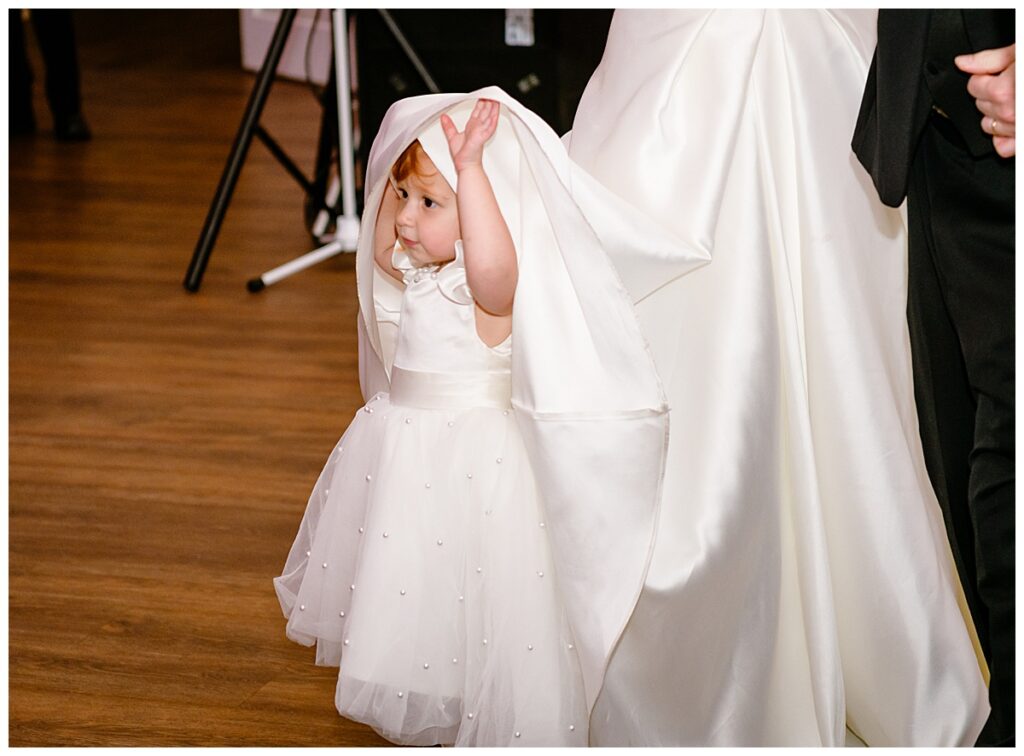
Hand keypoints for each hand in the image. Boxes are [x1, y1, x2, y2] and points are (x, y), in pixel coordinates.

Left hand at [440, 99, 499, 172]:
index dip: (480, 104)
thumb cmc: (462, 156)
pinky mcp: (482, 137)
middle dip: (488, 102)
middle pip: (485, 112)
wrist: (464, 166)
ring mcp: (482, 132)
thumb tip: (443, 117)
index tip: (482, 96)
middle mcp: (478, 129)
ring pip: (489, 117)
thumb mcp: (452, 136)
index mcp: (472, 127)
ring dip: (493, 108)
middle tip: (491, 93)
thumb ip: (448, 126)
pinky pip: (489, 127)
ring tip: (495, 99)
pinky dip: (493, 119)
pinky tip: (495, 113)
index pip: (478, 112)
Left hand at [956, 43, 1015, 157]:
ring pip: (989, 126)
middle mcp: (1011, 113)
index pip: (974, 86)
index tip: (996, 72)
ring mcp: (1018, 129)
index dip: (985, 76)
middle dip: (991, 93)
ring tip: (1017, 99)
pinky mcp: (1023, 140)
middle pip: (981, 105)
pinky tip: (1015, 122)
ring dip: (997, 114)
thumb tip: (964, 62)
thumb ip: (990, 59)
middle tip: (1011, 83)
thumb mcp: (1021, 53)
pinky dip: (1005, 137)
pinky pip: (1003, 148)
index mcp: (1005, 90)